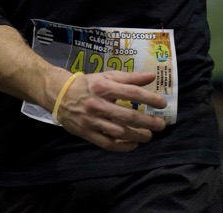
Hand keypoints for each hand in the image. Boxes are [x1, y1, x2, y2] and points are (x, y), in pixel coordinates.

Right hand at [50, 70, 167, 151]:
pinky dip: (122, 146)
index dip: (149, 99)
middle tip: (160, 125)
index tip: (162, 104)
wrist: (60, 94)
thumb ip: (130, 77)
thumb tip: (152, 77)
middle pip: (128, 116)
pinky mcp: (87, 133)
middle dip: (148, 122)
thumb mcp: (107, 76)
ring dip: (137, 135)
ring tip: (149, 136)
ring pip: (119, 132)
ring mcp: (92, 120)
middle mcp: (98, 104)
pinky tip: (133, 144)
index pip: (131, 93)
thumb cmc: (88, 84)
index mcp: (104, 87)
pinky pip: (107, 144)